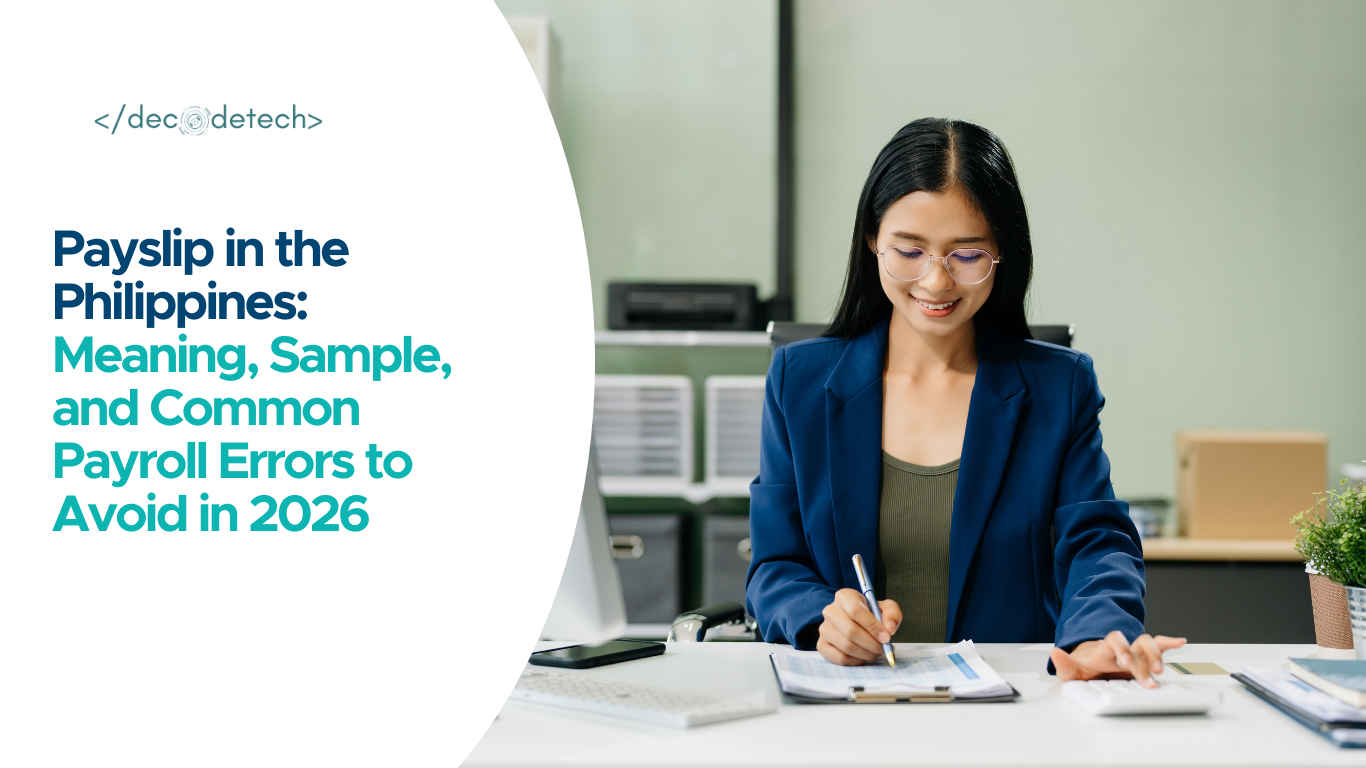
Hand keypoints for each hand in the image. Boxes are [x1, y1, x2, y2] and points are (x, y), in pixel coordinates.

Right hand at [816, 588, 901, 665]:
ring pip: (846, 646)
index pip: (856, 610)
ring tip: (875, 652)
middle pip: (850, 631)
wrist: (856, 622)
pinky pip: (840, 658)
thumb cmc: (870, 614)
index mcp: (844, 596)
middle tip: (883, 648)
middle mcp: (830, 611)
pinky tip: (863, 656)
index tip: (886, 637)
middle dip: (871, 644)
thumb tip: (889, 629)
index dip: (873, 626)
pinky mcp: (822, 645)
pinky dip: (856, 661)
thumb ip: (892, 614)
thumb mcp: (885, 608)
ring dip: (866, 653)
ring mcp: (824, 628)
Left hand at [1050, 630, 1186, 687]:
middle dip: (1143, 660)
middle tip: (1148, 678)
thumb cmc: (1084, 669)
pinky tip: (1180, 642)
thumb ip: (1064, 665)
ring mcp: (1135, 652)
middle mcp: (1123, 648)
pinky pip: (1159, 646)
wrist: (1093, 666)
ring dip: (1157, 655)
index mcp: (1105, 650)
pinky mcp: (1144, 658)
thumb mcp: (1071, 672)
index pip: (1114, 640)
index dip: (1121, 648)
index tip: (1125, 661)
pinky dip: (1169, 643)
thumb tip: (1055, 653)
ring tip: (1161, 670)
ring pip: (1148, 644)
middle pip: (1136, 645)